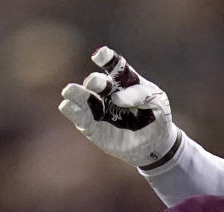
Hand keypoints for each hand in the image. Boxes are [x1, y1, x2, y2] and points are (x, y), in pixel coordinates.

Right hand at [59, 46, 178, 167]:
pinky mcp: (93, 127)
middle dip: (95, 81)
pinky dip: (73, 112)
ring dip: (76, 94)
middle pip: (98, 82)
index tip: (101, 55)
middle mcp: (108, 92)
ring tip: (69, 91)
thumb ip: (140, 95)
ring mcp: (99, 109)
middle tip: (93, 83)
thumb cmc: (157, 117)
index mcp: (124, 81)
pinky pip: (81, 118)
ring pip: (84, 98)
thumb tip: (116, 98)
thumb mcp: (157, 102)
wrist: (156, 144)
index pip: (114, 66)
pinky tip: (66, 106)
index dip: (106, 58)